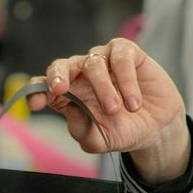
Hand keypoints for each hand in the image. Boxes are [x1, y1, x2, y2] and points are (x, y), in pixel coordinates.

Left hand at [27, 38, 189, 184]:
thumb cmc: (122, 130)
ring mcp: (102, 61)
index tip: (37, 104)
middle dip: (57, 76)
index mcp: (66, 94)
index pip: (42, 87)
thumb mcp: (100, 139)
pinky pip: (120, 56)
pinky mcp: (126, 53)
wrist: (156, 127)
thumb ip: (83, 131)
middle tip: (60, 90)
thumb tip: (72, 113)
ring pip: (92, 64)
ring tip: (116, 110)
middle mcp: (79, 74)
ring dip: (103, 88)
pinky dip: (126, 79)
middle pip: (60, 66)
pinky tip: (133, 102)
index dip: (36, 91)